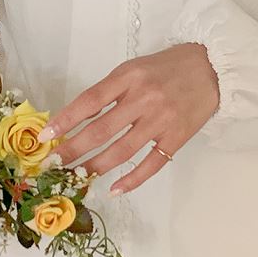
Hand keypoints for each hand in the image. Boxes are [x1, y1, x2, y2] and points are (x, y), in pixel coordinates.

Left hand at [53, 42, 219, 194]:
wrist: (212, 67)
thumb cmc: (167, 67)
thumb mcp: (134, 68)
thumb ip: (110, 91)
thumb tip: (79, 119)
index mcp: (128, 77)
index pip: (90, 101)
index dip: (65, 120)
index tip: (45, 137)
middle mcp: (143, 98)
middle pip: (101, 130)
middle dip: (74, 150)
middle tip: (53, 166)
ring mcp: (161, 120)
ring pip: (122, 150)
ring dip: (96, 167)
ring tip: (78, 178)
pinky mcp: (177, 138)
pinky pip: (151, 164)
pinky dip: (131, 179)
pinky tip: (115, 189)